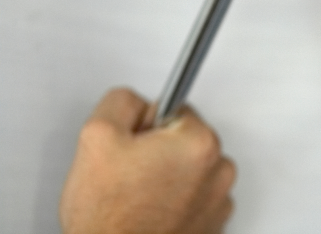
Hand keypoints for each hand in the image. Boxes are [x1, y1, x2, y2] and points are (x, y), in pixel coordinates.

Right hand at [59, 88, 235, 233]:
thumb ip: (122, 101)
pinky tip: (154, 212)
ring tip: (141, 197)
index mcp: (198, 142)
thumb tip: (138, 102)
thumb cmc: (108, 216)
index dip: (146, 126)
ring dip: (171, 176)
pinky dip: (179, 201)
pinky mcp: (215, 223)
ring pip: (193, 169)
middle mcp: (219, 170)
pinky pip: (198, 197)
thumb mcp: (97, 136)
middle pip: (187, 139)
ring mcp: (220, 199)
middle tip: (132, 174)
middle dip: (160, 150)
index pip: (175, 109)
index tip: (136, 146)